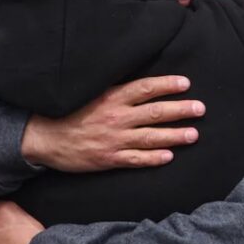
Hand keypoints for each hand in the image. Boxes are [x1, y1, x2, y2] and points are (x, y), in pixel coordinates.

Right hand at [21, 75, 204, 171]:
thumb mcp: (90, 94)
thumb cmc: (67, 113)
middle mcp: (116, 117)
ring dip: (175, 135)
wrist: (43, 138)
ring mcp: (114, 140)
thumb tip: (138, 85)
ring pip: (152, 137)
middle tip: (200, 109)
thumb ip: (114, 91)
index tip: (185, 84)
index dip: (167, 85)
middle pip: (156, 112)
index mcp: (111, 98)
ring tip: (194, 134)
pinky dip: (154, 158)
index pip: (146, 88)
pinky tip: (169, 156)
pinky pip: (137, 159)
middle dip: (181, 110)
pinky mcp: (109, 159)